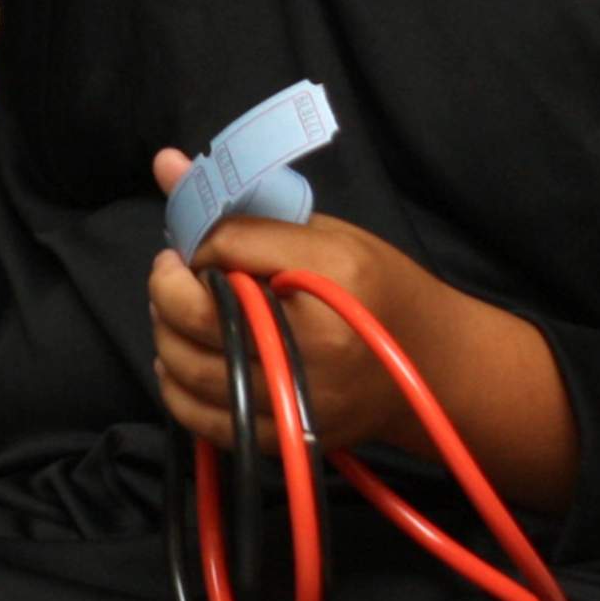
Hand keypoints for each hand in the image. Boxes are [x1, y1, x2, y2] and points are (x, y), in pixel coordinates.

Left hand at [145, 148, 449, 456]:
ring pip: (190, 366)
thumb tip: (164, 163)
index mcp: (333, 274)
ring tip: (176, 311)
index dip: (199, 241)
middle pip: (200, 312)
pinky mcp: (287, 437)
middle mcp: (316, 342)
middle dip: (166, 285)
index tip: (199, 243)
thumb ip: (243, 208)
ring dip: (164, 331)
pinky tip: (181, 359)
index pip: (229, 247)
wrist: (435, 368)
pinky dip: (176, 387)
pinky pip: (203, 418)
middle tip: (173, 271)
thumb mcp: (325, 232)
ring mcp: (300, 398)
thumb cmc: (379, 288)